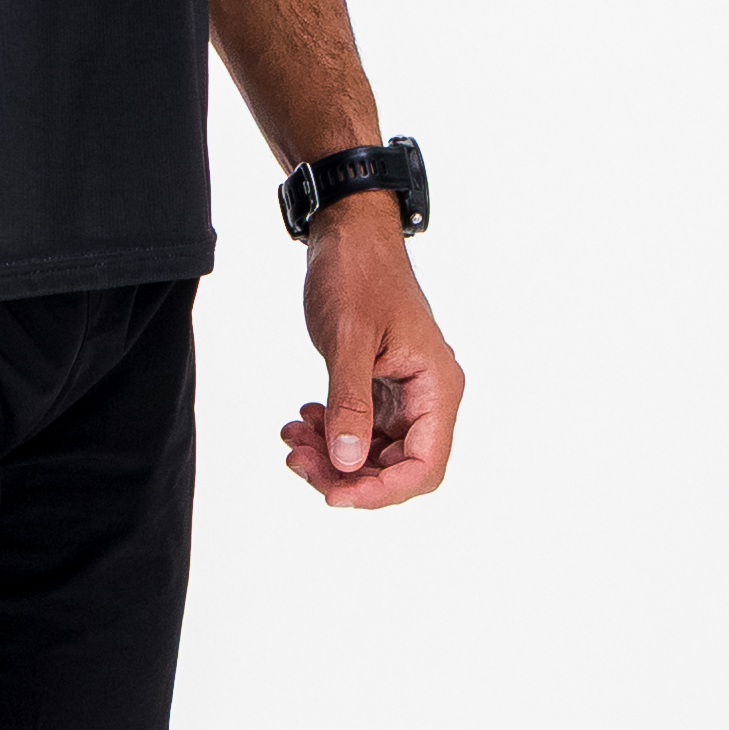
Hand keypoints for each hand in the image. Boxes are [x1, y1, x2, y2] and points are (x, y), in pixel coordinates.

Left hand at [276, 200, 459, 509]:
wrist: (348, 235)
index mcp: (436, 387)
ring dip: (331, 455)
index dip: (381, 491)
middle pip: (396, 467)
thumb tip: (348, 463)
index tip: (333, 494)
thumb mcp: (349, 339)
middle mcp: (427, 396)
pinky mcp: (380, 388)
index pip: (424, 466)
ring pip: (372, 453)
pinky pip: (359, 429)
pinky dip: (329, 433)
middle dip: (346, 474)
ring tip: (292, 438)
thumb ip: (349, 403)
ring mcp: (403, 394)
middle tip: (297, 459)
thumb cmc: (357, 274)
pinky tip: (301, 420)